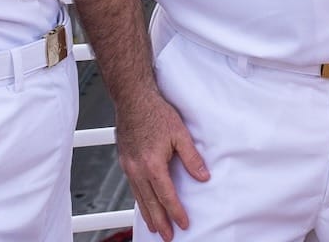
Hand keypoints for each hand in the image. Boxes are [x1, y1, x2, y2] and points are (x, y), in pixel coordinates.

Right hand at [114, 86, 210, 238]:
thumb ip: (192, 158)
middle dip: (160, 221)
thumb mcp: (180, 134)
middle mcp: (138, 169)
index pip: (166, 195)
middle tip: (168, 236)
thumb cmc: (157, 113)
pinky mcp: (125, 161)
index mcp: (153, 164)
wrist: (133, 99)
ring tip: (155, 227)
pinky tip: (144, 203)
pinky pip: (133, 187)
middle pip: (150, 202)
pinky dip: (139, 199)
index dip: (176, 212)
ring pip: (139, 197)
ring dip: (148, 214)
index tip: (183, 223)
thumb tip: (203, 177)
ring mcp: (129, 166)